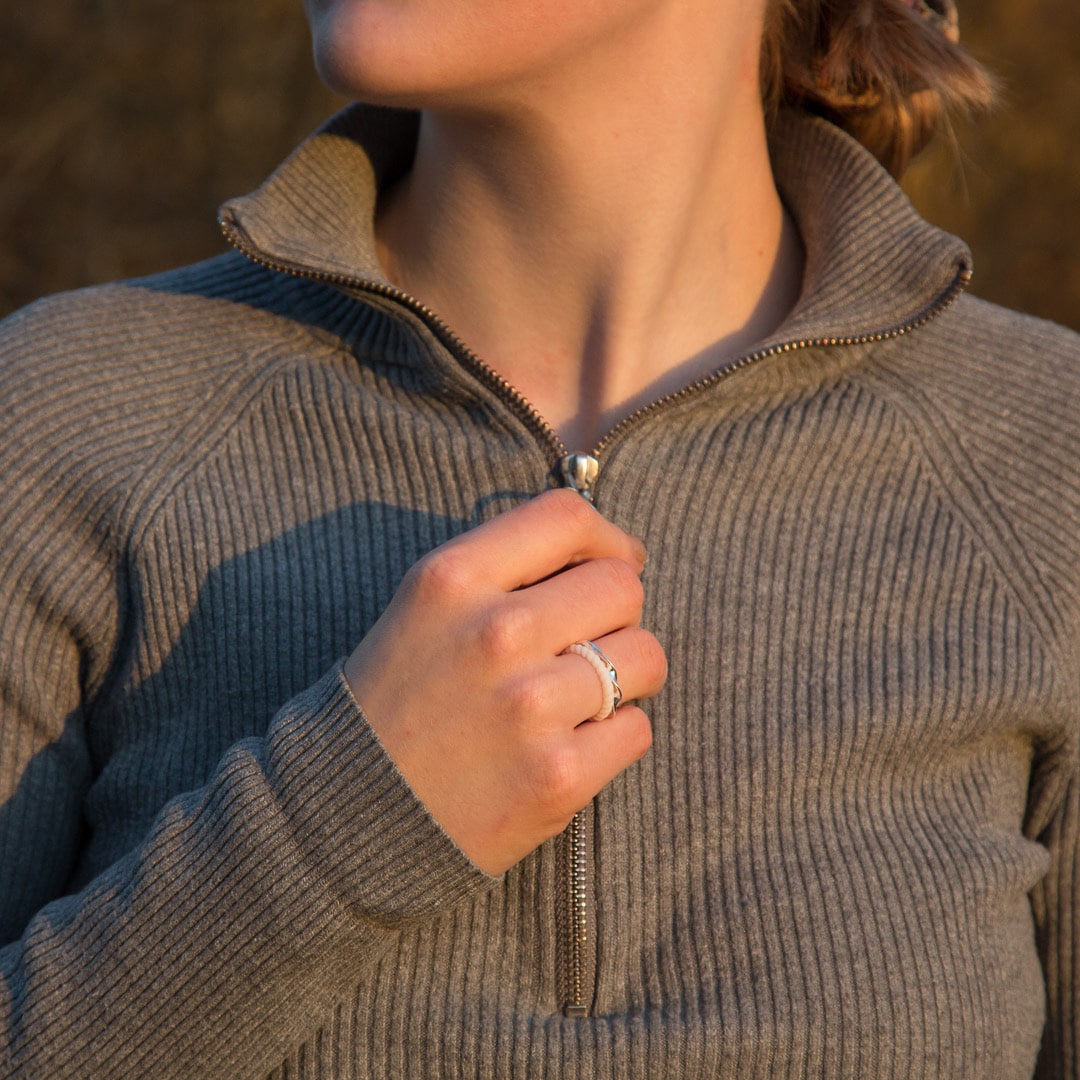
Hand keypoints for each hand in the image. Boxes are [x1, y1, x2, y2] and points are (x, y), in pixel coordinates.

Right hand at [343, 489, 666, 875]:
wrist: (347, 814)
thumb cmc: (395, 703)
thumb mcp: (423, 608)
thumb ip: (503, 569)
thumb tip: (610, 554)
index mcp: (453, 580)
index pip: (566, 516)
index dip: (605, 536)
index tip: (612, 562)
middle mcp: (494, 633)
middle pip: (621, 586)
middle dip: (616, 612)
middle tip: (586, 643)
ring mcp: (529, 707)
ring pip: (645, 656)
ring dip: (624, 675)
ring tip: (579, 696)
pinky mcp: (558, 777)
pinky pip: (638, 728)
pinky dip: (614, 736)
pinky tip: (569, 743)